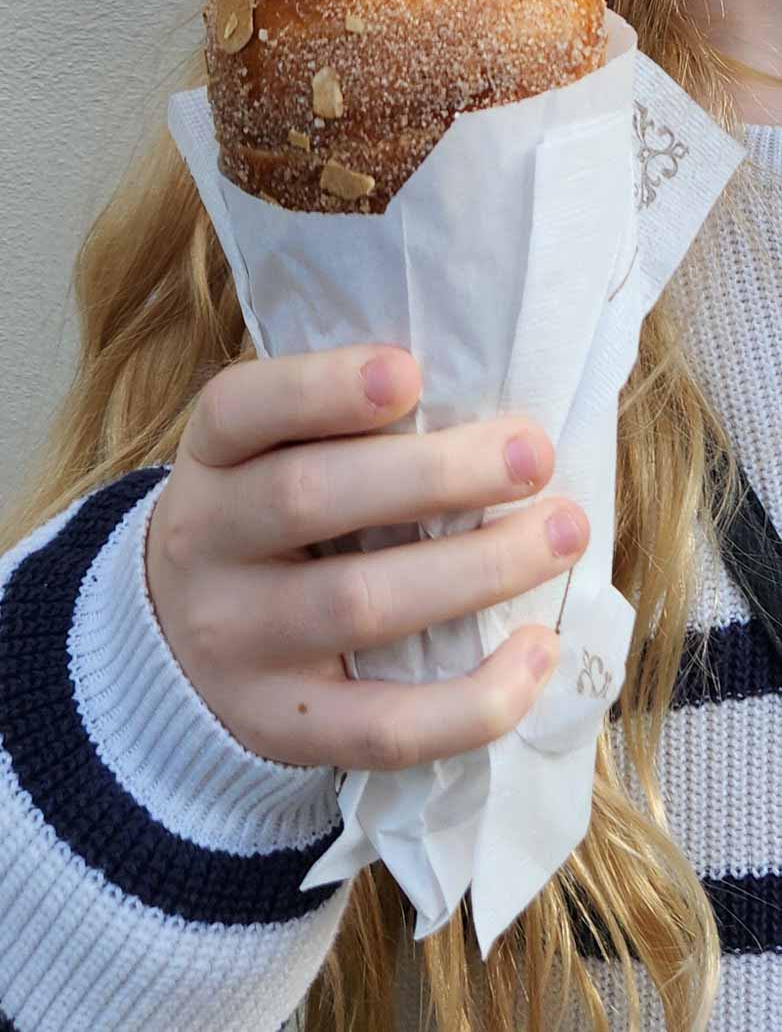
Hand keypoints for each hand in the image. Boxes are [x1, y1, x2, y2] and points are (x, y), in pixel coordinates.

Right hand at [146, 346, 588, 771]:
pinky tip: (539, 650)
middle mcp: (204, 546)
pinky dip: (474, 698)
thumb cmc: (272, 529)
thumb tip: (488, 415)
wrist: (183, 655)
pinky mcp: (282, 728)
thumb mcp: (270, 462)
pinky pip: (384, 726)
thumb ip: (343, 432)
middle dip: (434, 474)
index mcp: (210, 460)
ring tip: (563, 532)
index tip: (410, 371)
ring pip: (358, 605)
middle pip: (308, 498)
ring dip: (478, 568)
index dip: (320, 389)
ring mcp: (236, 646)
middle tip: (534, 455)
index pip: (241, 409)